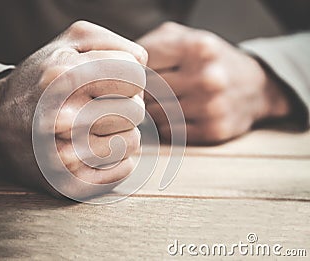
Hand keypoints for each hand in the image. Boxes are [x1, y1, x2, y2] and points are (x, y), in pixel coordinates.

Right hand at [0, 21, 147, 197]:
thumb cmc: (41, 80)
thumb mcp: (68, 42)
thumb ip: (112, 42)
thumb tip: (142, 64)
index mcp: (63, 77)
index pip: (135, 76)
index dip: (127, 77)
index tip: (108, 83)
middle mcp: (60, 118)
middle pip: (136, 110)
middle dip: (125, 105)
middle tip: (101, 106)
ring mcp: (63, 156)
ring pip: (132, 142)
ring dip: (122, 132)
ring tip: (97, 128)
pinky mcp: (67, 184)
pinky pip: (122, 171)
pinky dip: (117, 159)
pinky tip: (95, 148)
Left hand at [138, 22, 290, 143]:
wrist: (254, 86)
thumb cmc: (209, 61)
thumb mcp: (185, 37)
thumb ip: (151, 44)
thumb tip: (119, 69)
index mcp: (198, 47)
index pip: (142, 65)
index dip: (136, 72)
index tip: (141, 74)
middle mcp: (207, 76)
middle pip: (147, 91)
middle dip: (144, 92)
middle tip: (152, 90)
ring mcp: (212, 106)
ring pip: (155, 114)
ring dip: (155, 109)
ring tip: (167, 100)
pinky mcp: (213, 130)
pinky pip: (169, 132)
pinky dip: (167, 125)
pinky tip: (178, 115)